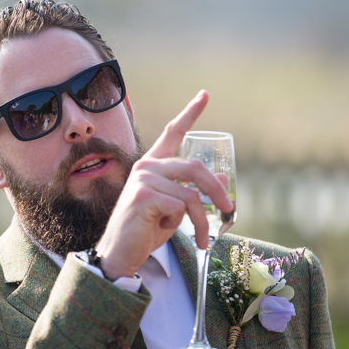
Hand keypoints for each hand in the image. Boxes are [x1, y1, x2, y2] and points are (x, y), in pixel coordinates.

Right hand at [95, 90, 233, 280]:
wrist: (120, 253)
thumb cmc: (145, 231)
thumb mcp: (175, 210)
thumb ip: (193, 192)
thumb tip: (224, 179)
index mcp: (152, 166)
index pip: (172, 132)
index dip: (190, 113)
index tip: (204, 94)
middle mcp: (146, 167)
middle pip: (194, 167)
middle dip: (215, 191)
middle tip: (228, 211)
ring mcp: (143, 180)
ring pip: (191, 195)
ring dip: (201, 221)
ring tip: (201, 239)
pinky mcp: (144, 196)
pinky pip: (180, 208)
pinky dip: (180, 224)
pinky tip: (161, 229)